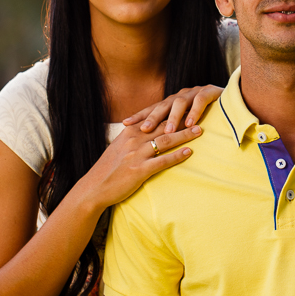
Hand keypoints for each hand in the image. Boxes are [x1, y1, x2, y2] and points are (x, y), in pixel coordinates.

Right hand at [77, 122, 202, 210]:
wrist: (94, 187)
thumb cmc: (108, 169)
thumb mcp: (119, 147)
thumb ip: (133, 138)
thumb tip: (148, 132)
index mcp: (129, 132)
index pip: (155, 119)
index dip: (172, 113)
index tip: (187, 108)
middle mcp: (134, 140)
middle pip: (164, 127)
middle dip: (183, 121)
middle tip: (200, 116)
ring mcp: (136, 155)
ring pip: (165, 141)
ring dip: (184, 135)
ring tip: (199, 131)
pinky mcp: (139, 170)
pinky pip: (162, 161)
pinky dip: (176, 156)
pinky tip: (189, 153)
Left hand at [123, 85, 223, 133]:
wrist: (233, 100)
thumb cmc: (206, 118)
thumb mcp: (185, 124)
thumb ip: (172, 130)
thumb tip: (151, 146)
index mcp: (172, 103)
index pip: (152, 109)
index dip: (139, 116)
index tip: (124, 125)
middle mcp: (181, 96)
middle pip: (162, 105)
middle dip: (152, 117)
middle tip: (143, 129)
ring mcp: (195, 92)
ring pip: (180, 103)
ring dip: (174, 117)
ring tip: (169, 131)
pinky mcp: (210, 92)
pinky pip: (200, 101)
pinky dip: (195, 112)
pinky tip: (191, 123)